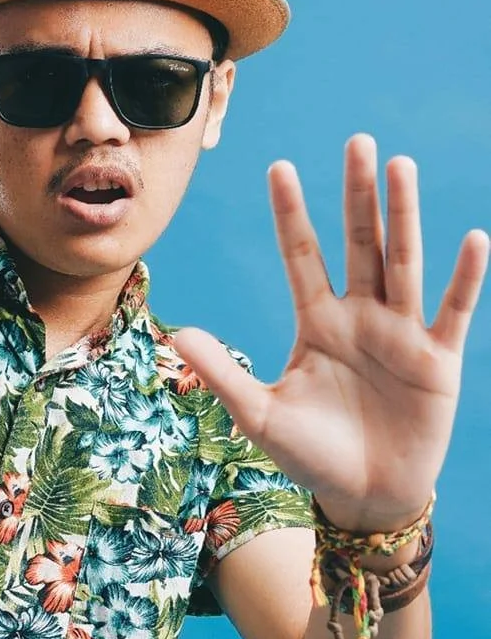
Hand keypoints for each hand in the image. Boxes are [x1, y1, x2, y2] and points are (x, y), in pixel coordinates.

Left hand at [175, 134, 488, 532]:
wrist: (364, 496)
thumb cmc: (309, 455)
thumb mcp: (258, 414)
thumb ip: (221, 374)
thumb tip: (177, 334)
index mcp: (316, 323)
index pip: (300, 256)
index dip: (291, 213)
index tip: (279, 167)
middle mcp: (359, 317)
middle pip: (359, 243)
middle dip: (357, 195)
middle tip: (357, 142)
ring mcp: (400, 334)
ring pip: (403, 262)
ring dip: (404, 215)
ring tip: (399, 166)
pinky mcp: (438, 361)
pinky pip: (451, 311)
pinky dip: (463, 278)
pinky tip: (470, 238)